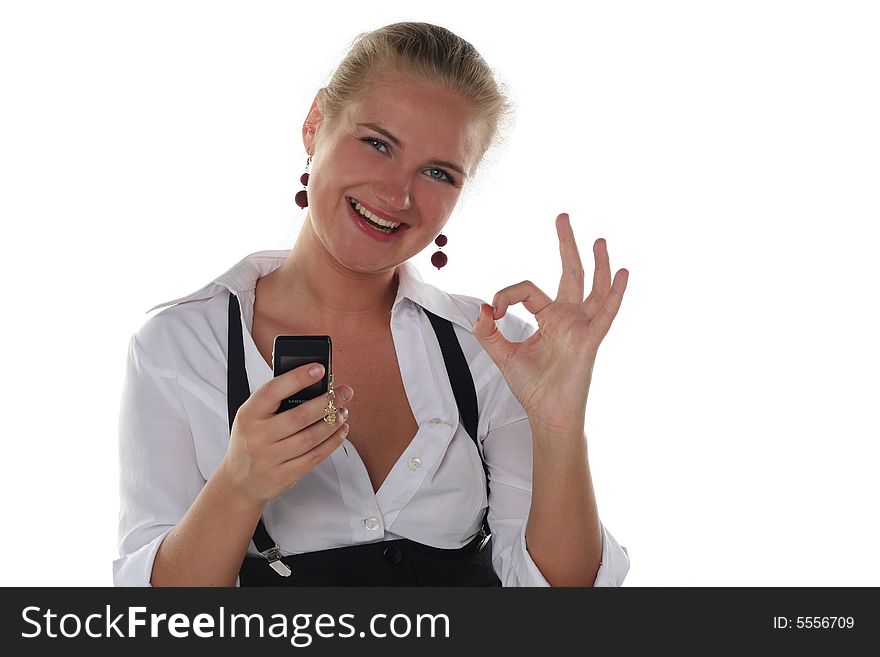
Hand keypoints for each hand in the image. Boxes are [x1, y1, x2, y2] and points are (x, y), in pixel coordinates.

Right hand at [217, 363, 354, 505]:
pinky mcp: (284, 475)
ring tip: (342, 412)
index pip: (272, 391)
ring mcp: (270, 458)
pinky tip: (340, 431)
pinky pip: (314, 457)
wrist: (239, 481)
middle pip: (299, 416)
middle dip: (327, 402)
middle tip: (344, 393)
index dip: (297, 378)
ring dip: (332, 422)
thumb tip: (314, 384)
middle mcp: (257, 436)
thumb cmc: (251, 441)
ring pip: (311, 437)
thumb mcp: (253, 417)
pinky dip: (332, 442)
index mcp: (249, 414)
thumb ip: (276, 401)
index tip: (319, 368)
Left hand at [471, 213, 627, 434]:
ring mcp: (582, 327)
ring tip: (598, 239)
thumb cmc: (532, 387)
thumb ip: (488, 332)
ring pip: (593, 288)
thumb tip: (483, 309)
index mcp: (548, 319)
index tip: (494, 312)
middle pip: (570, 274)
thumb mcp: (502, 355)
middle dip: (566, 245)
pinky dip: (615, 293)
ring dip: (597, 263)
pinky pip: (606, 313)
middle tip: (562, 217)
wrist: (547, 414)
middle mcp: (568, 318)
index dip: (507, 295)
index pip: (527, 290)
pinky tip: (622, 273)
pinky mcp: (590, 340)